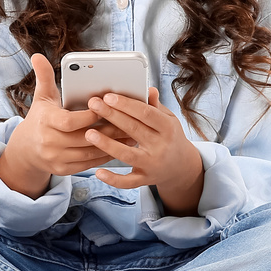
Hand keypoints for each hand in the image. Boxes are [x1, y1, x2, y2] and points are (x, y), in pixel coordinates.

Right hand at [6, 53, 138, 177]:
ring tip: (130, 134)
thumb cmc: (40, 119)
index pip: (70, 121)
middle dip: (108, 130)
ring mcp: (56, 159)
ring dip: (112, 145)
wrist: (26, 150)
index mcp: (45, 122)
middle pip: (84, 138)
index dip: (89, 116)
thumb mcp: (41, 98)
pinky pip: (88, 164)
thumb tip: (37, 55)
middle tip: (129, 122)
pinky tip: (119, 148)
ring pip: (89, 153)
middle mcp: (49, 143)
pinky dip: (105, 156)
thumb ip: (44, 77)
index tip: (105, 107)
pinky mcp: (63, 170)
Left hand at [83, 87, 203, 197]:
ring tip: (89, 133)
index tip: (108, 96)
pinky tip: (98, 172)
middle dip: (112, 116)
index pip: (146, 113)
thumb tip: (148, 89)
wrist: (181, 167)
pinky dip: (113, 179)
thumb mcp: (168, 119)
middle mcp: (161, 146)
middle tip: (93, 104)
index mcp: (168, 128)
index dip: (127, 104)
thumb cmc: (169, 136)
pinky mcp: (145, 179)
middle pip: (134, 129)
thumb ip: (155, 106)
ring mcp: (152, 164)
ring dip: (107, 144)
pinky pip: (127, 182)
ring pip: (127, 155)